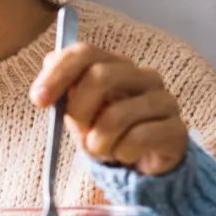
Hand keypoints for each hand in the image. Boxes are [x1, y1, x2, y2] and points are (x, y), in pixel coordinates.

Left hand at [30, 44, 187, 175]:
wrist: (140, 163)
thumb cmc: (105, 132)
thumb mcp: (78, 113)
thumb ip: (63, 95)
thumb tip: (45, 87)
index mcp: (113, 65)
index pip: (84, 52)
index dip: (58, 74)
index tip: (38, 100)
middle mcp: (142, 75)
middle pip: (101, 76)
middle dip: (79, 110)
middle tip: (79, 133)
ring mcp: (163, 99)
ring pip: (118, 114)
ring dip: (98, 141)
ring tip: (102, 150)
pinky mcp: (177, 129)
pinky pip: (138, 138)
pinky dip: (121, 153)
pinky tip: (124, 155)